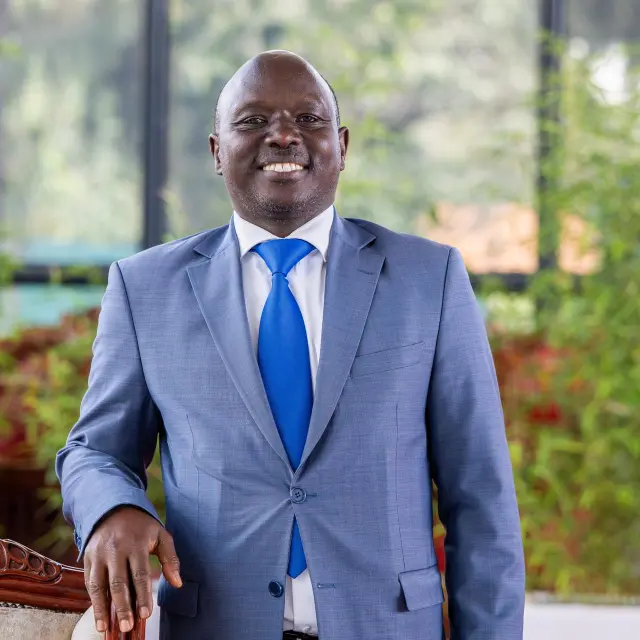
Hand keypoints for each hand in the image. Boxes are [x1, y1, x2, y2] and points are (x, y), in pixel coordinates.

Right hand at [83, 506, 181, 633]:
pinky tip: (99, 614)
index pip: (140, 574)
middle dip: (123, 607)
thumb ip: (170, 558)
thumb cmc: (141, 526)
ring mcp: (99, 554)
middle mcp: (116, 549)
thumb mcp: (160, 535)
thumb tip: (177, 583)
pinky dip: (93, 600)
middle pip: (118, 582)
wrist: (114, 508)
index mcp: (136, 543)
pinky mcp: (88, 558)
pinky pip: (89, 581)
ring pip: (99, 585)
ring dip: (102, 608)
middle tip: (127, 627)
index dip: (142, 596)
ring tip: (105, 628)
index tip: (145, 614)